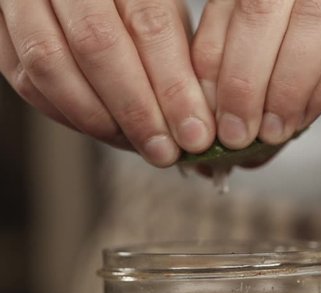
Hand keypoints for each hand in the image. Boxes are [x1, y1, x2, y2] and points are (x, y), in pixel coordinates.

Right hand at [0, 0, 214, 166]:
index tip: (195, 133)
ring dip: (97, 117)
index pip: (150, 24)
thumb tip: (201, 120)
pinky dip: (63, 111)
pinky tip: (100, 128)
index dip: (174, 86)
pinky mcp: (0, 25)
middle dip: (137, 110)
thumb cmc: (138, 2)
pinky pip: (22, 75)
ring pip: (50, 62)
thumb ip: (184, 56)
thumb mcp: (168, 12)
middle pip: (98, 44)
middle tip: (164, 151)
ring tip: (135, 144)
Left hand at [190, 0, 320, 150]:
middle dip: (240, 81)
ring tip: (271, 134)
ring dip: (284, 89)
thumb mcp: (310, 18)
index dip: (211, 63)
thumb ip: (270, 55)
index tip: (204, 112)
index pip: (227, 4)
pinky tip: (308, 116)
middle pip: (256, 11)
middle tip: (234, 135)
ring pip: (307, 26)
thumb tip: (231, 118)